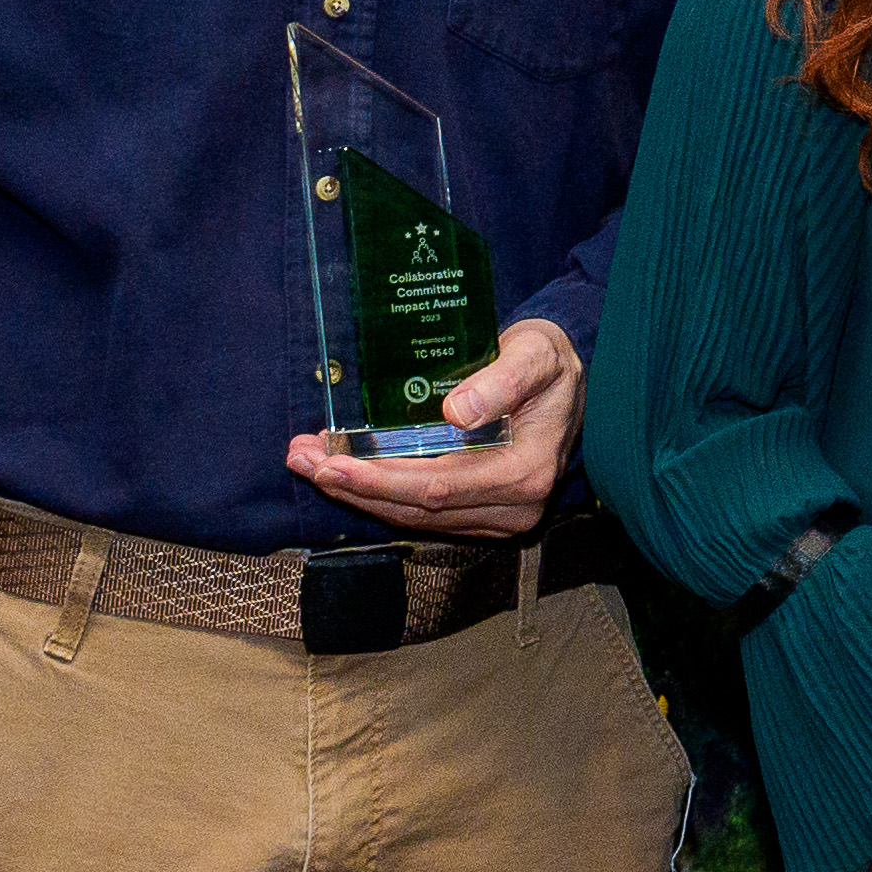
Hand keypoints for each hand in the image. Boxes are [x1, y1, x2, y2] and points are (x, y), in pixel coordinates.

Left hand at [288, 317, 580, 537]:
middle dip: (354, 487)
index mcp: (525, 473)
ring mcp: (498, 516)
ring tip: (308, 461)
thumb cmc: (550, 361)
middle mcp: (513, 507)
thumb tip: (455, 412)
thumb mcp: (535, 355)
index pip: (439, 488)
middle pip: (418, 509)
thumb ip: (502, 381)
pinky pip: (423, 512)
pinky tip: (345, 470)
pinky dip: (380, 493)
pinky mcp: (482, 513)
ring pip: (415, 516)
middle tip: (301, 459)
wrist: (570, 382)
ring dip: (359, 493)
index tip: (332, 463)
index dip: (380, 480)